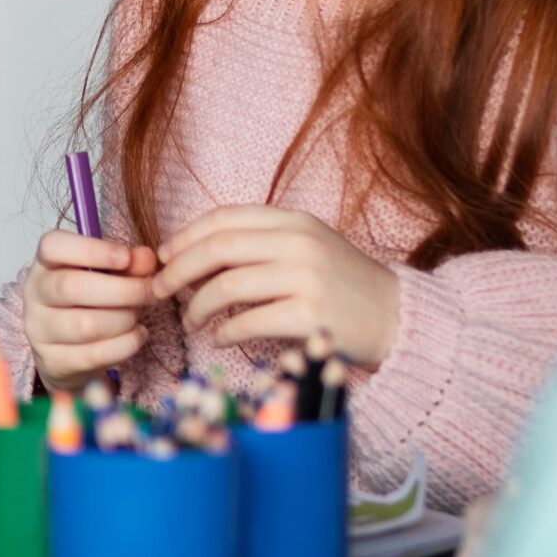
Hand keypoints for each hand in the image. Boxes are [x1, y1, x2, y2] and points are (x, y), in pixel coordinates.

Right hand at [18, 229, 159, 390]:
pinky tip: (138, 334)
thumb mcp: (107, 274)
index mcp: (45, 263)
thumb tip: (146, 258)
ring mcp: (39, 329)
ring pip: (84, 325)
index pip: (53, 246)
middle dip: (121, 290)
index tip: (126, 257)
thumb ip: (128, 262)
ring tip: (138, 316)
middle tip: (150, 291)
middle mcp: (34, 293)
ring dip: (123, 320)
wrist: (66, 348)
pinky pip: (92, 355)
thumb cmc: (88, 301)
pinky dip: (124, 345)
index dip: (91, 249)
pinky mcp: (52, 361)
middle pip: (70, 287)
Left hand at [147, 206, 398, 366]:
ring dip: (196, 307)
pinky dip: (223, 333)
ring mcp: (305, 278)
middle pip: (216, 249)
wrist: (398, 316)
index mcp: (293, 220)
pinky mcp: (309, 316)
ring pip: (226, 287)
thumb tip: (195, 254)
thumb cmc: (343, 283)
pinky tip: (217, 339)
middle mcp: (297, 243)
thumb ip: (261, 242)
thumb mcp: (307, 246)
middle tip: (158, 290)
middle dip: (177, 270)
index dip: (185, 236)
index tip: (163, 255)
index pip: (223, 218)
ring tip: (191, 321)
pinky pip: (247, 323)